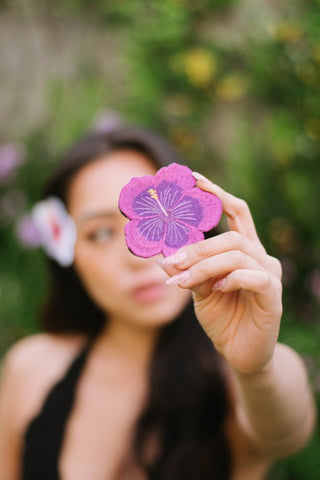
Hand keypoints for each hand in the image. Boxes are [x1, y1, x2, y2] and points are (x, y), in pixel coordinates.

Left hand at [158, 175, 282, 374]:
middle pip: (231, 237)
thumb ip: (187, 270)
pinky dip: (231, 279)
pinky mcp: (273, 296)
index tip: (193, 178)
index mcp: (245, 251)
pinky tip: (218, 289)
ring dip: (204, 266)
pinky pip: (254, 277)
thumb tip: (162, 257)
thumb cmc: (222, 318)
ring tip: (182, 281)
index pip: (237, 212)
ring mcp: (270, 276)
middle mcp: (261, 257)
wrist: (239, 354)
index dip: (218, 193)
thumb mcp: (199, 290)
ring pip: (237, 255)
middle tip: (172, 261)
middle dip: (198, 248)